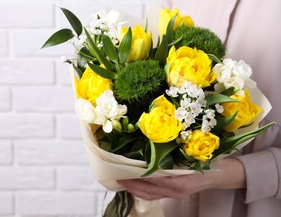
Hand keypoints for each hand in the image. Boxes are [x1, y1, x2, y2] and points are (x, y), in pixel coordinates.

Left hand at [117, 158, 245, 200]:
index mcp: (181, 179)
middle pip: (147, 190)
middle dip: (130, 183)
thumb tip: (151, 140)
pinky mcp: (174, 195)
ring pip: (149, 196)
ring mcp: (175, 194)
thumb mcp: (192, 151)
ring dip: (133, 189)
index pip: (153, 179)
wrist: (221, 173)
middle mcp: (176, 190)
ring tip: (121, 180)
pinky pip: (154, 196)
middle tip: (116, 175)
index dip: (136, 175)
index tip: (123, 169)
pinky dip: (142, 191)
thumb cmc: (207, 159)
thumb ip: (174, 150)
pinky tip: (134, 184)